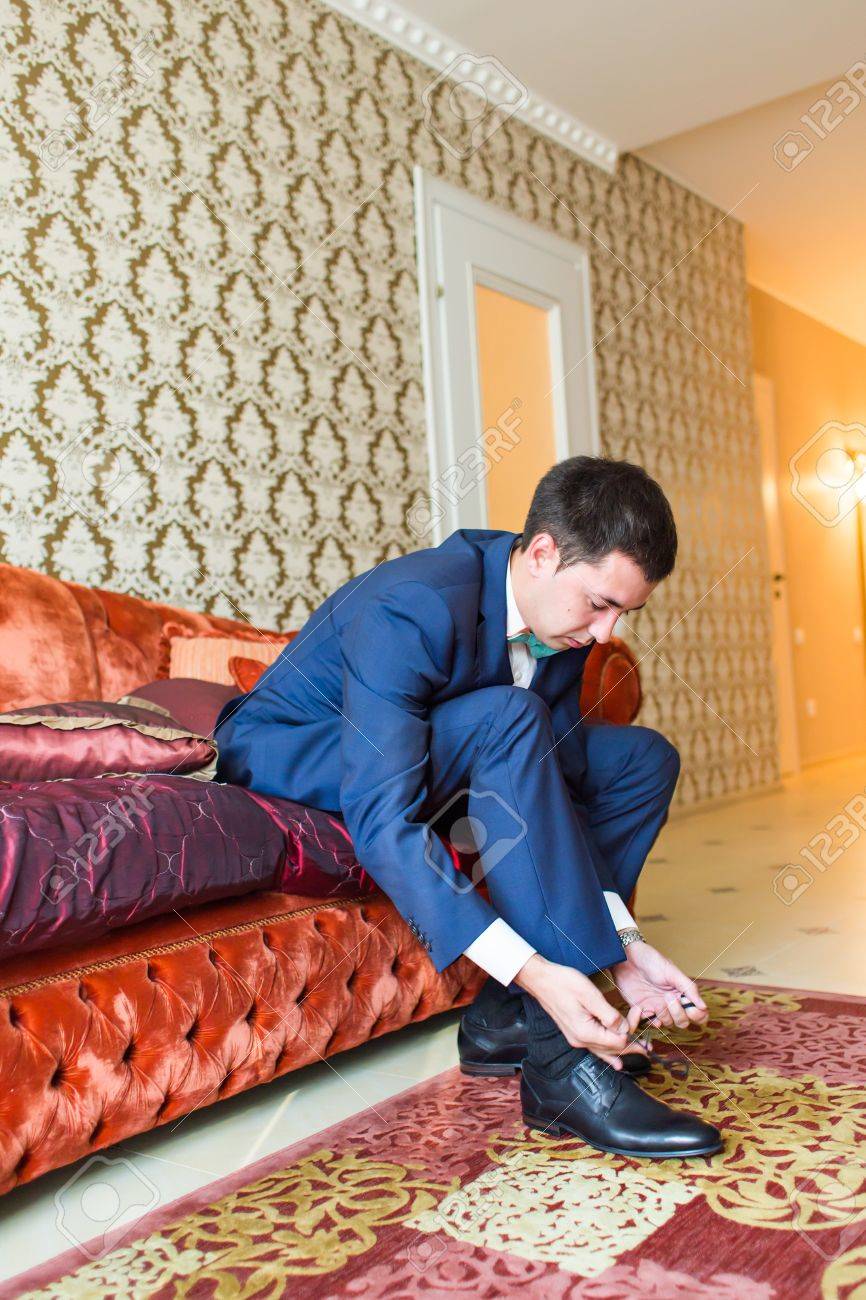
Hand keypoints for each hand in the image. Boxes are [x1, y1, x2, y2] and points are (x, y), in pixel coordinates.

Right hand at [514, 953, 646, 1068]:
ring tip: (640, 1053)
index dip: (632, 1028)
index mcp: (586, 1032)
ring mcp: (576, 1038)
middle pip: (613, 1048)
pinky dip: (608, 1055)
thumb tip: (624, 1030)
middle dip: (632, 1042)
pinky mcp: (574, 1033)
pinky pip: (595, 1048)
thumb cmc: (563, 983)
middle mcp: (581, 1040)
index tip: (638, 1010)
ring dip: (623, 1050)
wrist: (541, 979)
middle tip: (649, 1042)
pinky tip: (616, 1063)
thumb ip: (609, 1015)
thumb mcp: (589, 995)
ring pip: (605, 1051)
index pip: (618, 1040)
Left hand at [611, 940, 706, 1029]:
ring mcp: (657, 1008)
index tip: (688, 1005)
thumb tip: (703, 1006)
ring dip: (663, 1015)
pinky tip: (645, 1009)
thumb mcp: (672, 971)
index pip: (698, 1013)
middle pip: (683, 1022)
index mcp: (682, 993)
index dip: (696, 1015)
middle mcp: (671, 1003)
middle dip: (678, 1013)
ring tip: (656, 1001)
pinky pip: (649, 1023)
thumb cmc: (651, 960)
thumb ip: (688, 988)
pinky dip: (649, 1020)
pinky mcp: (642, 1010)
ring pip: (667, 1023)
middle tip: (668, 996)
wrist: (627, 958)